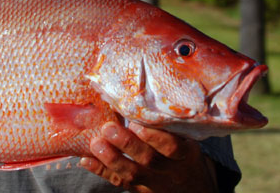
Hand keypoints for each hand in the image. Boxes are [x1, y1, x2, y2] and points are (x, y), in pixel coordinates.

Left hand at [80, 122, 218, 192]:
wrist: (194, 189)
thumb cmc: (183, 154)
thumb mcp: (186, 140)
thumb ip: (167, 125)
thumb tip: (134, 97)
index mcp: (184, 153)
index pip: (172, 147)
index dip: (153, 136)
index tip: (135, 123)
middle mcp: (170, 170)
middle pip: (149, 159)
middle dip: (127, 144)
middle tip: (108, 128)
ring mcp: (154, 182)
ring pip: (133, 174)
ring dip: (111, 158)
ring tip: (96, 143)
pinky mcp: (140, 190)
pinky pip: (120, 183)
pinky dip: (101, 171)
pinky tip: (86, 160)